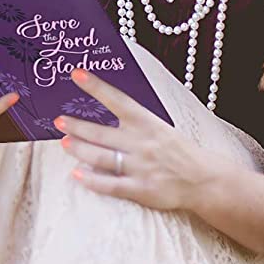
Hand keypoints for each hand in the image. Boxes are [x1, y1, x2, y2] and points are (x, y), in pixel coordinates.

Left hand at [56, 68, 225, 210]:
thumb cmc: (178, 151)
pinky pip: (111, 185)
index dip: (96, 87)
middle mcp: (141, 143)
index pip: (118, 100)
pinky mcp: (142, 189)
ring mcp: (141, 167)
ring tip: (65, 143)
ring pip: (101, 157)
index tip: (76, 74)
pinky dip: (92, 180)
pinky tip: (77, 174)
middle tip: (58, 120)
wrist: (205, 180)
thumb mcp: (160, 128)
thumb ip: (135, 121)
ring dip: (79, 149)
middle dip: (77, 126)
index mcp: (148, 123)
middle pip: (101, 133)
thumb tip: (107, 108)